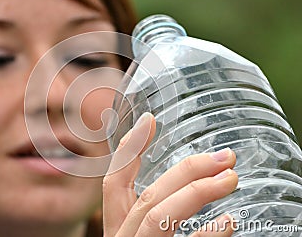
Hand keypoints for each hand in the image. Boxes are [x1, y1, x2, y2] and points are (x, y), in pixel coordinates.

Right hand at [103, 112, 237, 236]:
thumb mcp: (149, 236)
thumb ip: (161, 216)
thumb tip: (199, 184)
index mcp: (118, 229)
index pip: (114, 184)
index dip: (128, 150)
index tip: (148, 120)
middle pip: (148, 196)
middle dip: (186, 171)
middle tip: (224, 156)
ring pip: (158, 215)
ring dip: (196, 191)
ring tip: (230, 178)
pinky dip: (207, 233)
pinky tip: (228, 221)